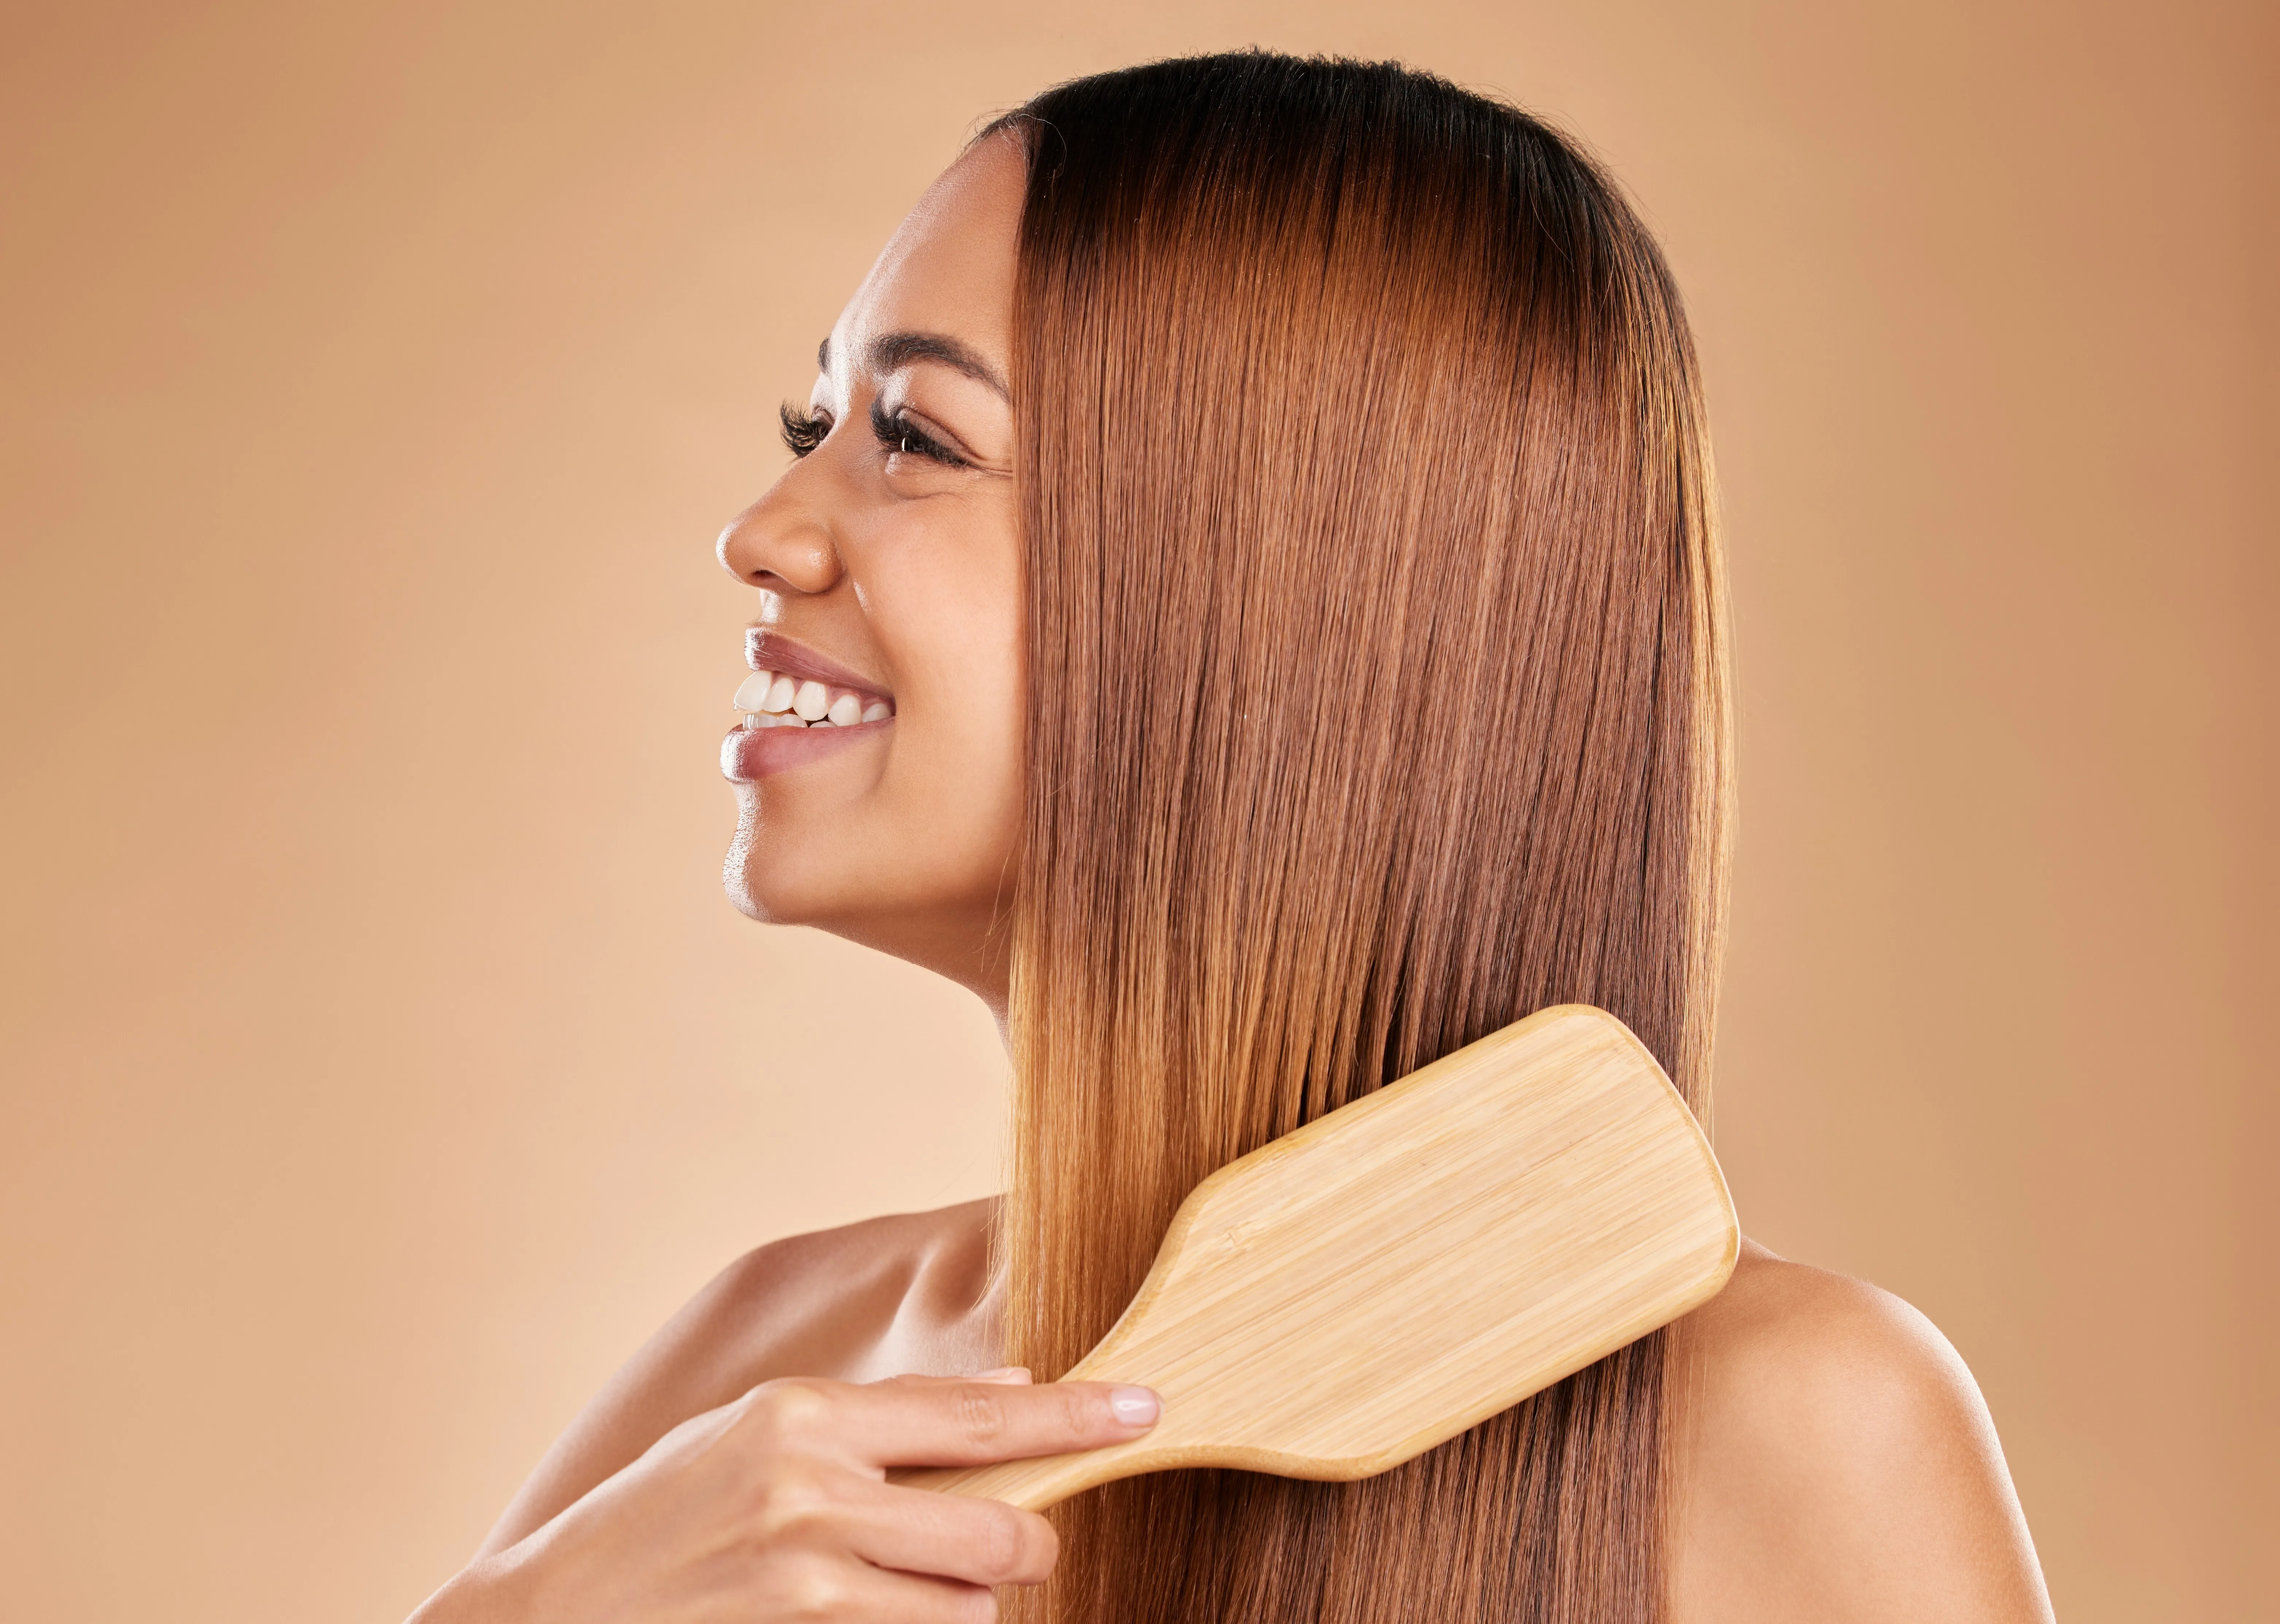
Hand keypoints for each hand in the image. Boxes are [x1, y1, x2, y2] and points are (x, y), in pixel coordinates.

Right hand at [410, 1368, 1159, 1623]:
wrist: (551, 1617)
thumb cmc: (656, 1519)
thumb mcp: (753, 1434)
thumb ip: (879, 1419)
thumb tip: (1009, 1392)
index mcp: (804, 1414)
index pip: (979, 1413)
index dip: (1077, 1415)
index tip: (1146, 1408)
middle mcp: (812, 1488)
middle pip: (998, 1526)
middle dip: (1025, 1544)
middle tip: (1011, 1543)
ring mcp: (805, 1576)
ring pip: (969, 1604)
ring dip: (962, 1605)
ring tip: (891, 1589)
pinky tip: (861, 1618)